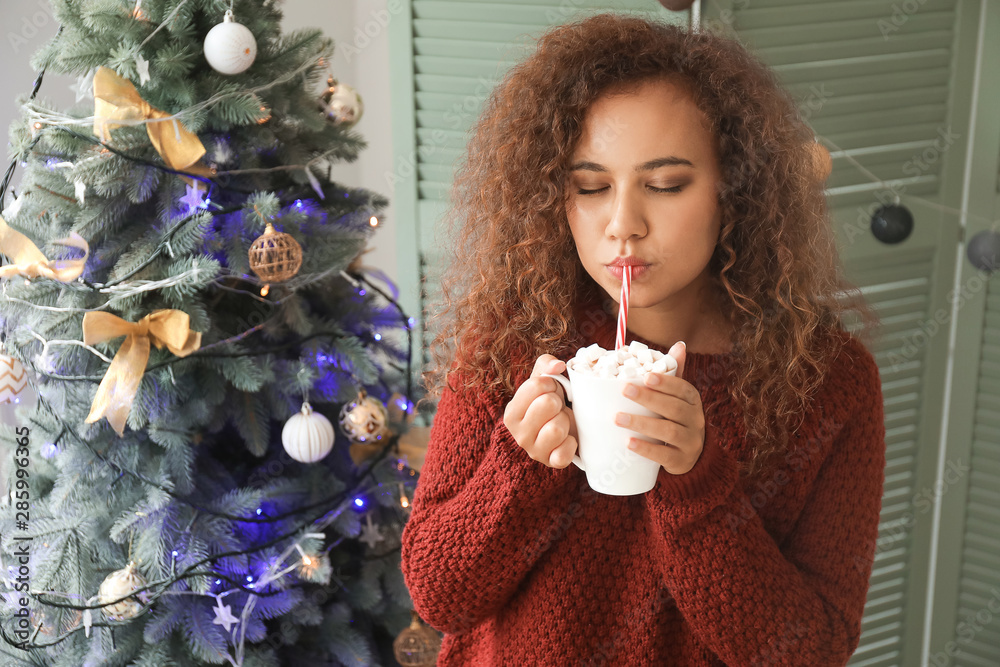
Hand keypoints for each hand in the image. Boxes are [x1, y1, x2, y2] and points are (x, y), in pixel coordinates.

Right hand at [502, 355, 579, 468]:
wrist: (561, 431)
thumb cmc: (549, 404)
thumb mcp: (543, 381)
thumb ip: (546, 365)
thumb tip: (558, 366)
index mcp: (512, 413)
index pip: (536, 385)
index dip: (550, 383)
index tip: (550, 391)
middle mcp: (518, 434)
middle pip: (548, 404)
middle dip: (558, 402)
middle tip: (556, 408)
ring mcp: (534, 451)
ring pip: (557, 428)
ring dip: (565, 421)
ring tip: (561, 422)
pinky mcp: (552, 463)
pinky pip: (566, 450)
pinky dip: (572, 442)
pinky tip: (567, 439)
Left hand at [615, 342, 705, 474]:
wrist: (688, 456)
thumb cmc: (675, 419)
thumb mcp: (676, 397)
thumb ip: (674, 373)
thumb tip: (679, 344)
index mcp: (692, 401)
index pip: (683, 389)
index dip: (666, 382)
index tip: (646, 376)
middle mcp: (696, 420)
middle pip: (674, 408)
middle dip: (649, 398)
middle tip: (625, 391)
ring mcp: (690, 442)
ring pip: (669, 431)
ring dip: (642, 423)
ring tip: (618, 418)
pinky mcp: (682, 461)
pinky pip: (665, 455)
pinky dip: (647, 449)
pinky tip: (629, 443)